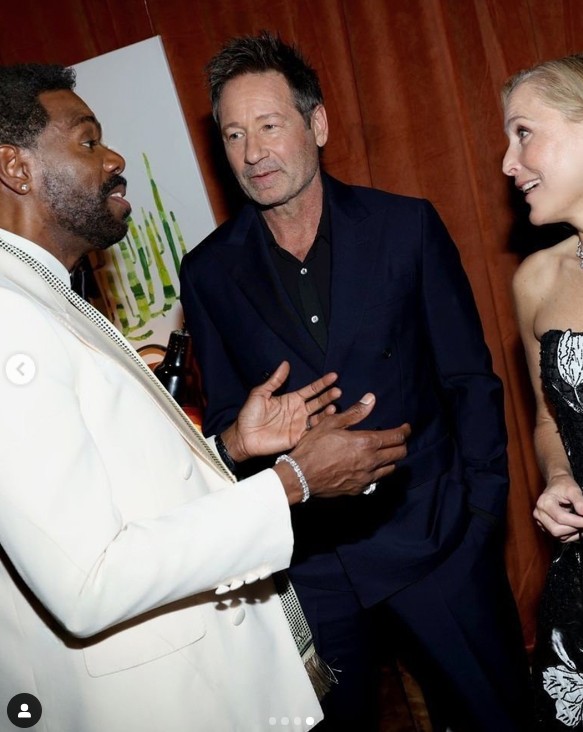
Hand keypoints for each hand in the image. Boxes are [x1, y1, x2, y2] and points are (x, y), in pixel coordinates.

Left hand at [222, 361, 340, 461]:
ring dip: (327, 412)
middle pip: (318, 402)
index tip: (333, 376)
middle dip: (328, 396)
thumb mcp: (260, 393)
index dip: (322, 383)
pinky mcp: (297, 438)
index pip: (311, 390)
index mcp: (292, 399)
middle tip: (337, 391)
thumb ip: (275, 381)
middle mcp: (299, 411)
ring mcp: (299, 425)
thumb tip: (285, 364)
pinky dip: (321, 428)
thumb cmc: (249, 415)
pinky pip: (312, 432)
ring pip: (318, 417)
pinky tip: (328, 422)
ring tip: (333, 406)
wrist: (243, 436)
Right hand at [275, 393, 410, 503]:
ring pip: (390, 469)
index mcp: (366, 443)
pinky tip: (368, 467)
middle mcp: (371, 462)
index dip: (404, 431)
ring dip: (390, 460)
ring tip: (383, 453)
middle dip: (402, 445)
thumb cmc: (314, 447)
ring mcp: (366, 478)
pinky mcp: (359, 489)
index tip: (406, 428)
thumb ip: (355, 413)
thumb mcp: (331, 423)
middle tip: (397, 440)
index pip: (396, 437)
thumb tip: (371, 399)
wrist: (301, 476)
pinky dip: (377, 472)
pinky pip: (376, 481)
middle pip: (399, 454)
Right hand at [534, 473, 582, 540]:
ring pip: (559, 536)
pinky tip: (576, 526)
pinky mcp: (546, 528)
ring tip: (581, 522)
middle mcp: (539, 514)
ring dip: (573, 532)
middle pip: (557, 530)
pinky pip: (560, 538)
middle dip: (574, 528)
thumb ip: (580, 501)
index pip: (560, 518)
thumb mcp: (573, 489)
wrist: (556, 485)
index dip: (577, 522)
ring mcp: (541, 522)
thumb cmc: (563, 486)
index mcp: (544, 503)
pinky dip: (571, 534)